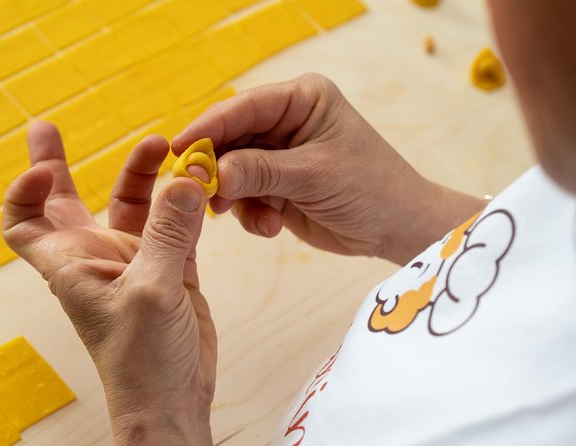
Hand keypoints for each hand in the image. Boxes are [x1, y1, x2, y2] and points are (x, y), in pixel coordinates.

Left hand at [2, 122, 214, 444]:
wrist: (173, 396)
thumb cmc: (142, 359)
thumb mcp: (151, 290)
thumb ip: (169, 232)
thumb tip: (185, 178)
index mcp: (73, 263)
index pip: (25, 223)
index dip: (25, 191)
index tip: (47, 167)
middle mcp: (99, 256)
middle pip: (69, 202)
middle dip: (59, 164)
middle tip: (47, 127)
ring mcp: (138, 261)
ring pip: (134, 206)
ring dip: (145, 176)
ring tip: (166, 146)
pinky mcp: (172, 268)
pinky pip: (178, 224)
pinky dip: (187, 204)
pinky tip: (199, 184)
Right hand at [173, 73, 483, 264]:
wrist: (396, 228)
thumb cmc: (369, 188)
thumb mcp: (313, 174)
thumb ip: (259, 171)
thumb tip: (209, 172)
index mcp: (301, 99)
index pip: (243, 107)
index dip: (208, 128)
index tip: (180, 150)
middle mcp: (286, 122)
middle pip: (231, 139)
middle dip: (217, 168)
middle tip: (202, 193)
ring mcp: (279, 156)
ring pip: (233, 170)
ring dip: (235, 197)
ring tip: (251, 216)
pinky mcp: (277, 186)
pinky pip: (245, 196)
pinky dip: (251, 214)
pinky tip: (271, 226)